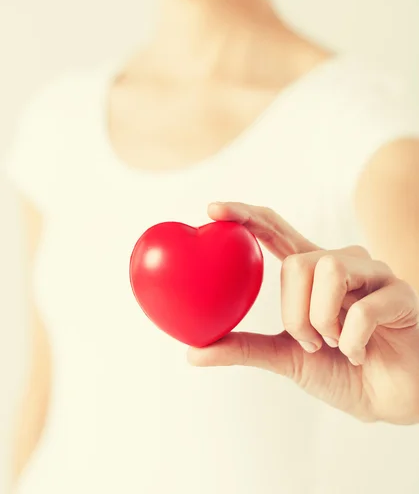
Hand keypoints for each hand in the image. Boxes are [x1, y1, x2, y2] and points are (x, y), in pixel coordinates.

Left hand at [188, 202, 418, 424]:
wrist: (390, 401)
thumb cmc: (341, 371)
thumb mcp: (286, 358)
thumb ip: (244, 348)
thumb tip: (192, 352)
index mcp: (313, 271)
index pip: (276, 231)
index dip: (246, 215)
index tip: (213, 209)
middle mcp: (342, 262)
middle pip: (297, 261)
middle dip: (294, 312)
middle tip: (310, 341)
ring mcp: (375, 274)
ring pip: (327, 271)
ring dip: (323, 321)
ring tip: (336, 343)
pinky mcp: (400, 295)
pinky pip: (363, 308)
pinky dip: (352, 341)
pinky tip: (360, 353)